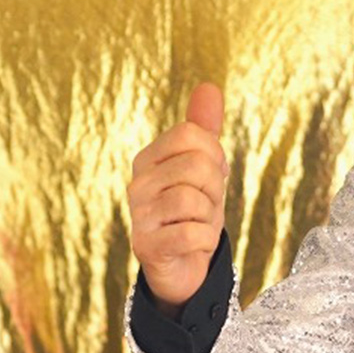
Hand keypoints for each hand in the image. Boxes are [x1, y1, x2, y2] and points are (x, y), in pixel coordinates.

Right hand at [128, 83, 228, 312]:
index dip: (214, 154)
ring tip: (198, 225)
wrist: (180, 266)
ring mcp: (139, 216)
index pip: (190, 133)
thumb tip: (208, 86)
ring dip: (209, 218)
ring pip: (194, 200)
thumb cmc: (191, 213)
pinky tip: (194, 246)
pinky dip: (205, 242)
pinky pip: (193, 234)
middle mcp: (138, 184)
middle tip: (205, 206)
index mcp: (149, 159)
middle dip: (215, 189)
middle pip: (197, 165)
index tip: (210, 177)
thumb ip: (203, 129)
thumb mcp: (202, 169)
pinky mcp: (147, 246)